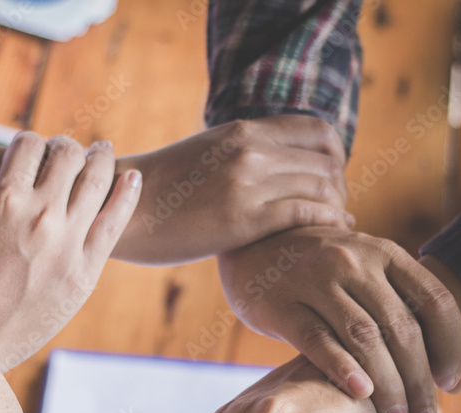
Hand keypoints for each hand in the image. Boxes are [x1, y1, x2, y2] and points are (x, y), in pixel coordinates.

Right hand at [0, 133, 141, 369]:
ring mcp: (67, 244)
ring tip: (102, 152)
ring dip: (100, 159)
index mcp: (4, 199)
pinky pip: (114, 223)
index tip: (32, 151)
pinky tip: (132, 178)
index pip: (29, 145)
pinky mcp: (84, 272)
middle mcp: (41, 215)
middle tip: (66, 150)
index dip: (29, 143)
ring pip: (96, 181)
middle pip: (68, 157)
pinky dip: (126, 193)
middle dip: (65, 147)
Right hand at [113, 116, 352, 263]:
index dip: (336, 156)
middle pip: (328, 162)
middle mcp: (251, 150)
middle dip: (340, 188)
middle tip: (334, 210)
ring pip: (324, 188)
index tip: (330, 179)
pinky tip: (331, 233)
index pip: (319, 131)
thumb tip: (272, 165)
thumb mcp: (206, 152)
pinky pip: (307, 213)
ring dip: (337, 208)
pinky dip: (328, 223)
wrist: (120, 208)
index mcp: (243, 130)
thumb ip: (242, 152)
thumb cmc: (161, 189)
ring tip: (332, 225)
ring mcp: (248, 183)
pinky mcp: (244, 219)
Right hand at [218, 226, 460, 412]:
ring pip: (364, 338)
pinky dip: (342, 368)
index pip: (435, 302)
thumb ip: (406, 315)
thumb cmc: (321, 273)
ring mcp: (316, 280)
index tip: (452, 386)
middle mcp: (355, 262)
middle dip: (419, 381)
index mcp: (385, 254)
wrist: (254, 245)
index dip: (450, 347)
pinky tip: (360, 393)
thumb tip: (457, 382)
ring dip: (387, 385)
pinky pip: (317, 340)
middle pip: (401, 328)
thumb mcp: (366, 275)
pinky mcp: (282, 303)